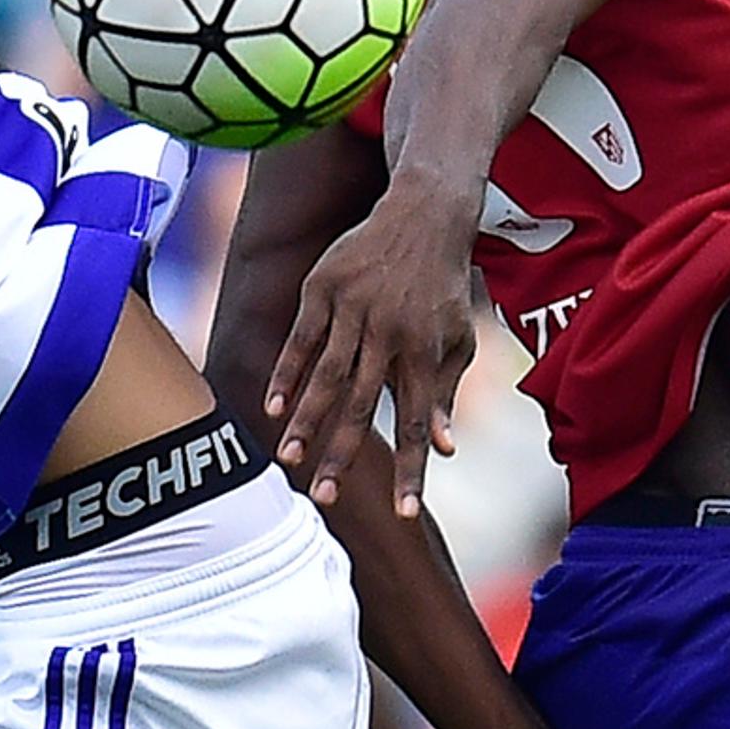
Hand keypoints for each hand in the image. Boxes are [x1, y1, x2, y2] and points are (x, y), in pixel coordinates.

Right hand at [266, 181, 477, 515]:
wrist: (425, 214)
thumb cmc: (441, 287)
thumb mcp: (457, 339)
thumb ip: (446, 394)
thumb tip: (445, 450)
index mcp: (426, 353)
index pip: (419, 424)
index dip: (412, 469)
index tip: (404, 513)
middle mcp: (390, 334)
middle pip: (363, 405)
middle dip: (344, 455)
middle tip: (325, 499)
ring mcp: (355, 310)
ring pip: (327, 375)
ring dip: (307, 420)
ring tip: (288, 460)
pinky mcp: (324, 288)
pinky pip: (301, 337)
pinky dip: (287, 372)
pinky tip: (272, 406)